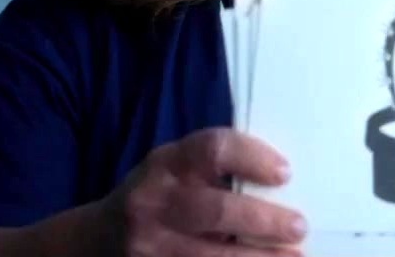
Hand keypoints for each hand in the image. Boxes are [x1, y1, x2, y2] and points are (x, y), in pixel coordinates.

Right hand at [104, 127, 307, 256]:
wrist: (96, 240)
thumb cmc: (156, 197)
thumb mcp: (174, 170)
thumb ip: (214, 169)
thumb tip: (282, 181)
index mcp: (166, 163)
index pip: (212, 148)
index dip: (252, 158)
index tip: (285, 173)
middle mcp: (153, 202)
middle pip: (216, 210)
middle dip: (263, 221)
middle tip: (299, 226)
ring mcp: (149, 246)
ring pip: (211, 256)